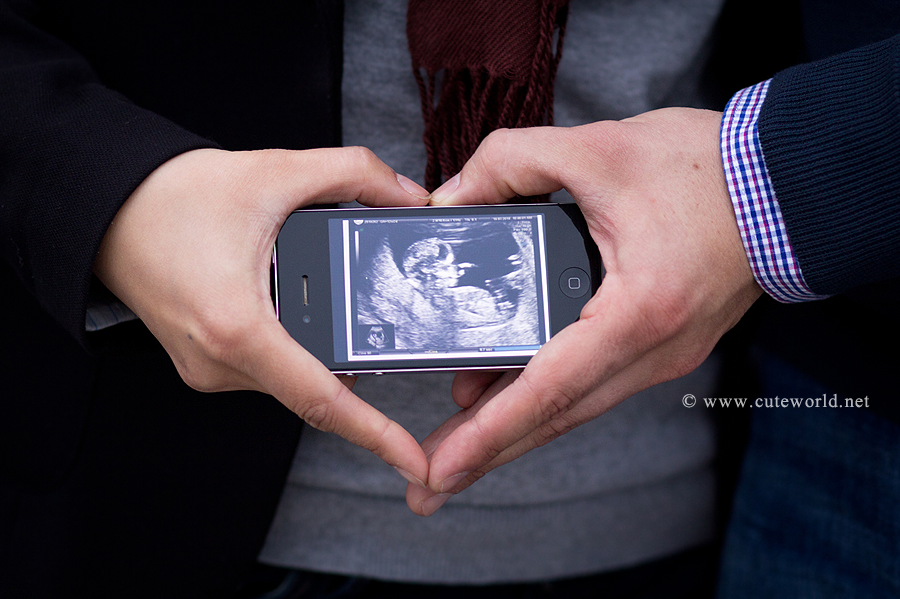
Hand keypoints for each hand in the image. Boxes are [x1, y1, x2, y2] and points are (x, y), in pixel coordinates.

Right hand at [94, 147, 431, 484]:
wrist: (106, 208)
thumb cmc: (174, 196)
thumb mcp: (275, 171)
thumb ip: (354, 174)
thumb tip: (408, 197)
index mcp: (238, 328)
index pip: (321, 398)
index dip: (376, 434)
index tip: (415, 464)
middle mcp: (220, 363)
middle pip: (317, 382)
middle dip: (360, 356)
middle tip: (390, 320)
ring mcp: (209, 370)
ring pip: (294, 374)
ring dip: (325, 344)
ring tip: (340, 299)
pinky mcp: (204, 364)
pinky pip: (269, 366)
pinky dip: (296, 343)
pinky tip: (303, 302)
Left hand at [406, 108, 761, 514]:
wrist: (785, 180)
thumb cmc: (706, 168)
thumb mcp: (597, 147)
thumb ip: (511, 163)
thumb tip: (454, 198)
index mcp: (639, 309)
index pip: (550, 386)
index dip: (489, 432)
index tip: (440, 468)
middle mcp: (654, 351)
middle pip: (557, 415)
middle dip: (487, 451)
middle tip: (427, 482)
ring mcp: (663, 356)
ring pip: (575, 407)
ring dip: (514, 427)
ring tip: (453, 443)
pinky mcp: (662, 347)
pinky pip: (595, 385)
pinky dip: (547, 396)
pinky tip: (505, 393)